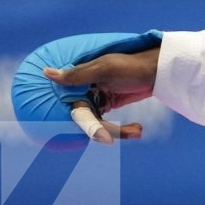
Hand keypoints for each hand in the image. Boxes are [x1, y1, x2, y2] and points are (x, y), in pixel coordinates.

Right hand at [42, 46, 159, 144]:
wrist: (158, 68)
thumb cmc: (131, 65)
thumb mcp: (105, 69)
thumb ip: (78, 74)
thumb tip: (47, 72)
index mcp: (79, 80)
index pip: (76, 108)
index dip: (89, 126)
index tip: (105, 139)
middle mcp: (84, 90)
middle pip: (86, 120)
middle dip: (105, 131)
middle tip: (126, 135)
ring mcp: (97, 97)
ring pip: (98, 124)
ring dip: (118, 131)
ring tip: (138, 131)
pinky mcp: (109, 103)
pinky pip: (109, 123)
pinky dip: (122, 129)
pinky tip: (137, 130)